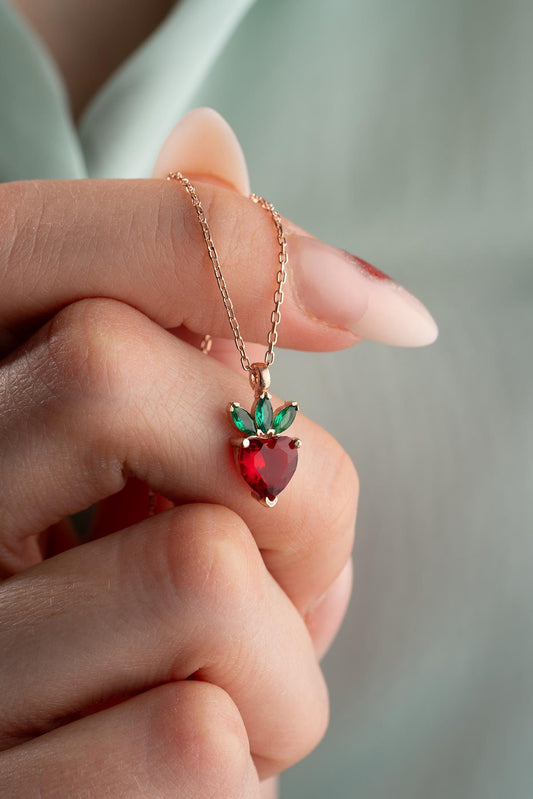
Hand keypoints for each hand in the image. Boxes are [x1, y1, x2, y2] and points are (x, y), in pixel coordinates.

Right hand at [0, 175, 434, 794]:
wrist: (56, 754)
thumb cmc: (105, 593)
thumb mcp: (131, 454)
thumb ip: (178, 324)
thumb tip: (248, 179)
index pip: (50, 254)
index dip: (225, 253)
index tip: (381, 311)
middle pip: (125, 387)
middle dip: (295, 483)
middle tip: (289, 548)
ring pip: (201, 579)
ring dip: (284, 641)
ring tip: (240, 673)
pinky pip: (194, 744)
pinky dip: (253, 745)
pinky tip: (209, 745)